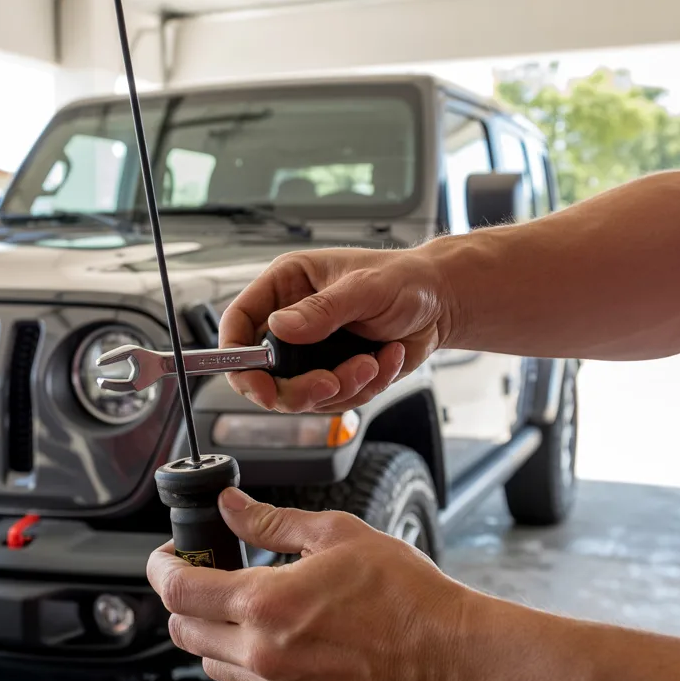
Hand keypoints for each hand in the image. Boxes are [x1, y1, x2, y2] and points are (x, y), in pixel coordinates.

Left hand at [146, 487, 470, 680]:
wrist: (449, 661)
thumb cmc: (406, 597)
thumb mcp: (337, 536)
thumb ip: (271, 523)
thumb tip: (230, 506)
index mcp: (265, 604)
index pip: (178, 590)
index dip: (162, 567)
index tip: (169, 555)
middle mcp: (263, 655)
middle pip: (184, 631)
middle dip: (183, 599)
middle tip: (205, 575)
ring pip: (213, 663)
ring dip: (216, 632)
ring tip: (250, 606)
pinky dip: (255, 660)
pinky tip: (289, 638)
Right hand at [219, 247, 452, 412]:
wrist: (442, 303)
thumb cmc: (406, 280)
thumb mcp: (364, 288)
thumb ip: (321, 310)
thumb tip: (280, 328)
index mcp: (286, 286)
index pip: (239, 324)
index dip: (237, 358)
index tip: (258, 384)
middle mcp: (292, 321)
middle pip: (264, 374)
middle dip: (299, 389)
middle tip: (332, 383)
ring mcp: (311, 352)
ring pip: (300, 394)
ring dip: (341, 388)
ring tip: (373, 362)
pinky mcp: (333, 372)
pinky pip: (334, 401)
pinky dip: (363, 389)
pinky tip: (385, 361)